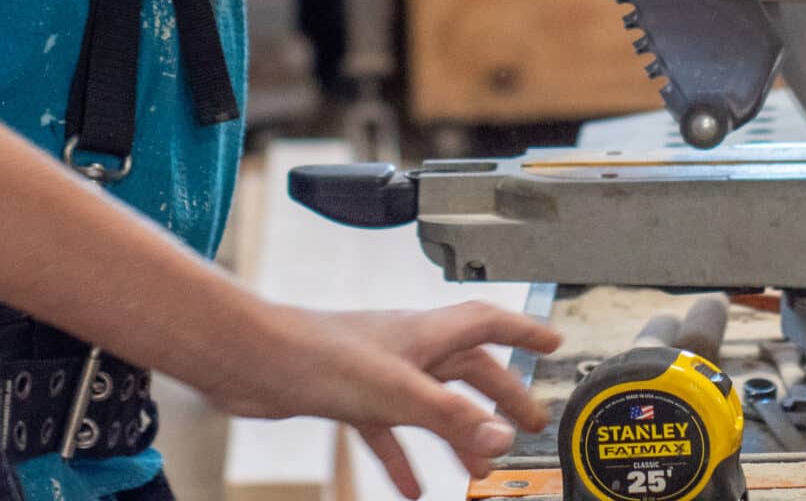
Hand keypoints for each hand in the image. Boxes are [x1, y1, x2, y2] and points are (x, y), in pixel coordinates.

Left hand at [207, 300, 561, 497]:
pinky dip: (405, 458)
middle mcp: (406, 347)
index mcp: (425, 333)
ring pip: (433, 403)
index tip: (554, 342)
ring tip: (480, 468)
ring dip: (459, 433)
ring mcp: (377, 372)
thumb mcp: (396, 391)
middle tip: (530, 423)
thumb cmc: (315, 355)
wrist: (252, 361)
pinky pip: (389, 431)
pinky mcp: (349, 397)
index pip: (489, 322)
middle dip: (502, 395)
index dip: (524, 330)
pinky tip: (411, 488)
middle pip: (468, 368)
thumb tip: (503, 438)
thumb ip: (450, 416)